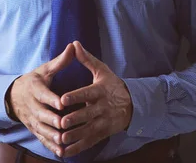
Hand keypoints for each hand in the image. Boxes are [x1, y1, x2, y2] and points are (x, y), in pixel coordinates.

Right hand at [7, 43, 75, 156]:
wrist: (13, 96)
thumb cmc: (34, 81)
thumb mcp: (45, 69)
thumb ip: (60, 61)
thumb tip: (73, 46)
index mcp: (36, 89)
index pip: (44, 95)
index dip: (52, 99)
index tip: (62, 103)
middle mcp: (32, 105)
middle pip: (42, 114)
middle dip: (53, 120)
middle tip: (65, 125)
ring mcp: (32, 119)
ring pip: (42, 129)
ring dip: (52, 136)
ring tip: (64, 140)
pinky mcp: (34, 128)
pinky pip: (42, 139)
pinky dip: (50, 146)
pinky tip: (61, 152)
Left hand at [59, 41, 132, 157]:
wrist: (133, 104)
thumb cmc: (112, 85)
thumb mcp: (102, 71)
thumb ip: (87, 59)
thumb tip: (74, 43)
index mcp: (100, 91)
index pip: (87, 94)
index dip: (76, 97)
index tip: (63, 99)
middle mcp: (102, 108)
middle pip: (87, 114)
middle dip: (75, 119)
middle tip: (61, 122)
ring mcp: (103, 122)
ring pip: (88, 130)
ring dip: (75, 136)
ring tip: (61, 138)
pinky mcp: (103, 133)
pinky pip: (89, 142)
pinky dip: (77, 148)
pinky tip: (64, 152)